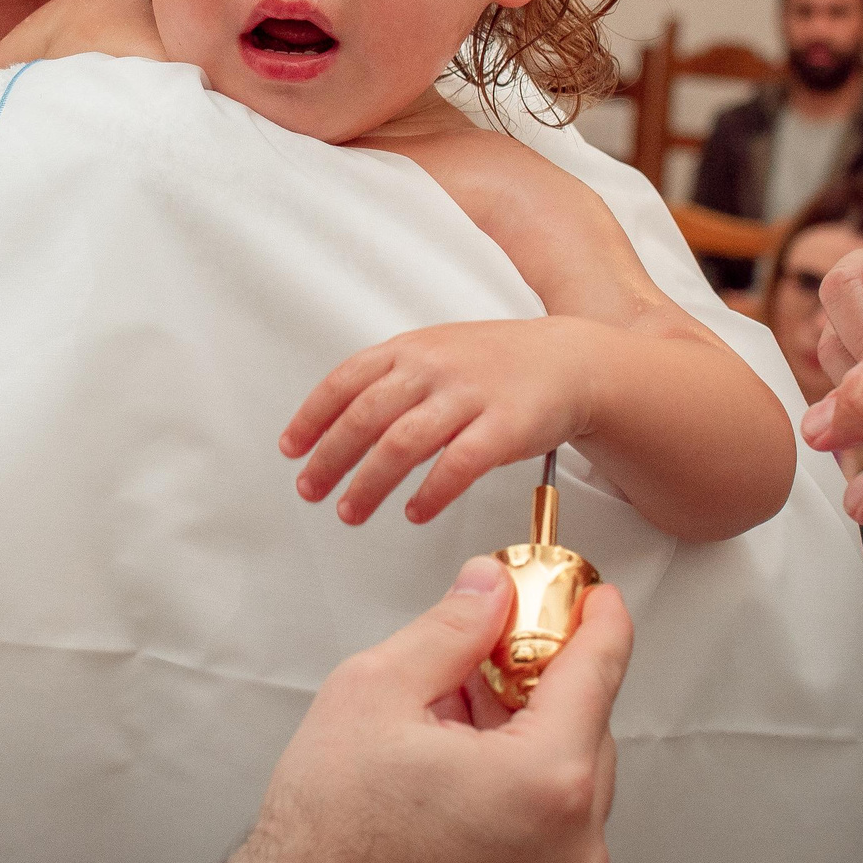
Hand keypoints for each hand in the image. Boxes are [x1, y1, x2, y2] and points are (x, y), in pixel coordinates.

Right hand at [210, 556, 629, 862]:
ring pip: (569, 776)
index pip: (598, 674)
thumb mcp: (377, 692)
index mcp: (545, 783)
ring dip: (527, 732)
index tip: (594, 595)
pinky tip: (458, 765)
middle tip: (489, 645)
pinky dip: (522, 783)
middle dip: (540, 678)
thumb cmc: (330, 837)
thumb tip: (488, 591)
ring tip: (451, 715)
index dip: (597, 620)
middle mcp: (572, 843)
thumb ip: (450, 628)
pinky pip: (554, 823)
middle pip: (586, 726)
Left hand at [284, 319, 596, 526]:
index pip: (345, 381)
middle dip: (330, 458)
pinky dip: (431, 492)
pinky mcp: (505, 427)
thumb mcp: (437, 351)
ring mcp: (469, 395)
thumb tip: (338, 418)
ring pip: (403, 443)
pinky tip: (415, 512)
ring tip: (350, 511)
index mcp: (410, 350)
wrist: (571, 360)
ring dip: (369, 483)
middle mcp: (434, 368)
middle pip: (365, 417)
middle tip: (310, 490)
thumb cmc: (498, 363)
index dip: (312, 418)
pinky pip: (459, 464)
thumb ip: (392, 377)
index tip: (291, 450)